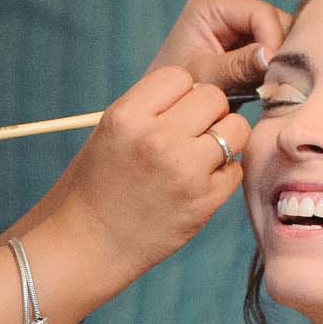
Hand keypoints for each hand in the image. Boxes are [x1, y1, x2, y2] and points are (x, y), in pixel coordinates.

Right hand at [46, 66, 252, 283]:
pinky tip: (197, 185)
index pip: (179, 77)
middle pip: (213, 97)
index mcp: (127, 116)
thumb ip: (151, 109)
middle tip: (191, 135)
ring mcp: (184, 171)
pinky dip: (222, 174)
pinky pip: (235, 169)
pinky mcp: (204, 201)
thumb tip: (202, 93)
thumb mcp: (110, 133)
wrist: (87, 246)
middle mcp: (157, 139)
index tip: (172, 112)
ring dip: (224, 139)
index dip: (180, 93)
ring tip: (200, 157)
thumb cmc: (96, 187)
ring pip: (235, 129)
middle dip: (207, 112)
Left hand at [148, 0, 292, 95]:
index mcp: (210, 7)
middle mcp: (226, 9)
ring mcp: (236, 26)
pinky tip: (271, 87)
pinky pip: (272, 52)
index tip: (277, 71)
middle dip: (279, 50)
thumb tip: (272, 56)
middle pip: (272, 21)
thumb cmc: (177, 93)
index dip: (274, 40)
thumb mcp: (206, 78)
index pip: (259, 13)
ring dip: (279, 61)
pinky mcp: (244, 45)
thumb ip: (237, 66)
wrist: (164, 111)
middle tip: (281, 81)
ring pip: (277, 37)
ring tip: (275, 86)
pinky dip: (274, 69)